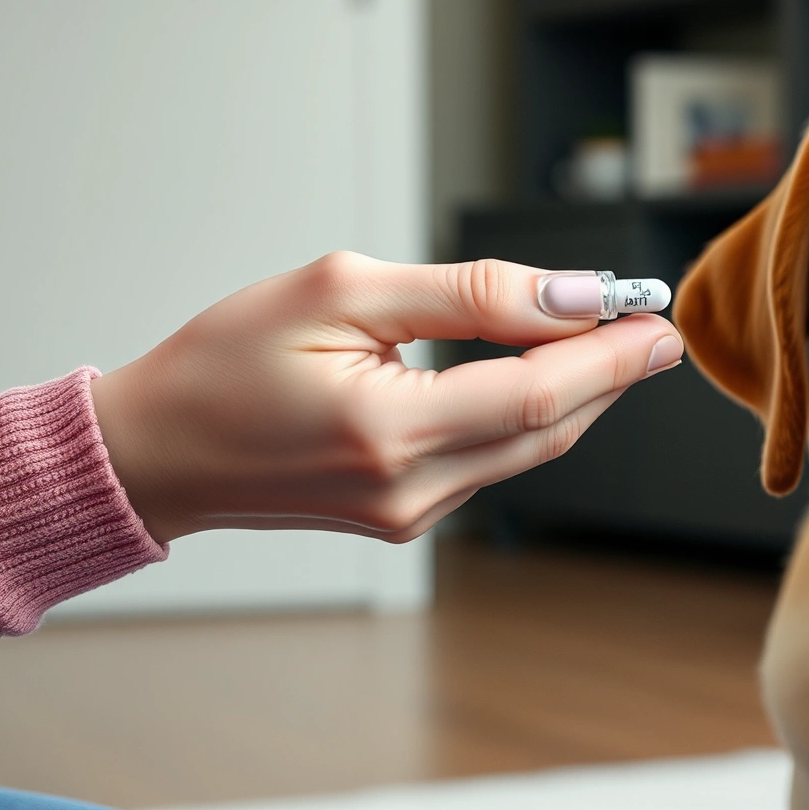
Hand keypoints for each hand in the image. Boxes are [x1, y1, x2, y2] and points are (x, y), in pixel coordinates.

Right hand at [90, 252, 682, 542]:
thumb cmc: (223, 362)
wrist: (151, 452)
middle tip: (653, 322)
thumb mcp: (341, 292)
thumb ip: (467, 294)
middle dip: (611, 372)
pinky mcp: (402, 517)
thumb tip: (567, 296)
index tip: (656, 315)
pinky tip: (545, 373)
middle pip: (550, 430)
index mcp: (389, 431)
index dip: (612, 355)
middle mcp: (409, 490)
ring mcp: (408, 515)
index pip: (541, 395)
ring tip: (613, 336)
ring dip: (578, 394)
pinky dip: (530, 417)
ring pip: (529, 451)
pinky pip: (493, 463)